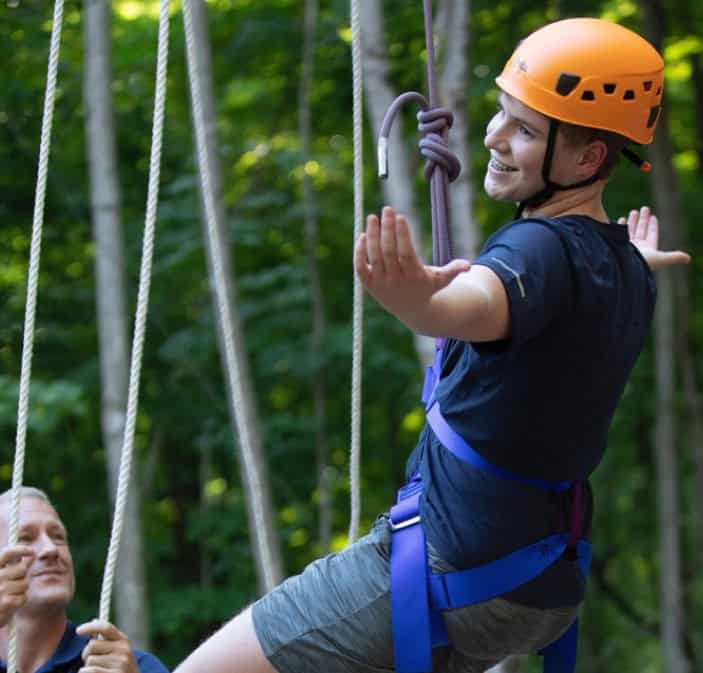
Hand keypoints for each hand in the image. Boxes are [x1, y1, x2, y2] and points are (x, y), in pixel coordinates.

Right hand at [0, 545, 34, 626]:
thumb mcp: (3, 577)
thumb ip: (14, 566)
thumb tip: (32, 555)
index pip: (8, 553)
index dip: (21, 549)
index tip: (32, 551)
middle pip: (22, 568)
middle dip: (24, 575)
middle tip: (15, 583)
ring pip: (25, 583)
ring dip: (22, 590)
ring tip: (11, 594)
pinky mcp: (5, 603)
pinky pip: (23, 597)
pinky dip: (20, 600)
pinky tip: (10, 603)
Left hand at [77, 620, 138, 672]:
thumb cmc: (119, 666)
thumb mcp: (117, 650)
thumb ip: (106, 638)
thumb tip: (94, 620)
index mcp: (123, 640)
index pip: (106, 627)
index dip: (91, 627)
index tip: (78, 630)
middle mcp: (123, 650)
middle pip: (92, 645)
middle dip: (86, 654)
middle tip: (91, 661)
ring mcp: (120, 664)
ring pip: (89, 660)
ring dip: (88, 667)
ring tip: (98, 670)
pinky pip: (88, 671)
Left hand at [354, 206, 469, 326]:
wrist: (412, 311)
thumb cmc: (427, 288)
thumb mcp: (442, 280)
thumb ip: (454, 270)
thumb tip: (469, 265)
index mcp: (414, 276)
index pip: (405, 254)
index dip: (402, 235)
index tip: (400, 216)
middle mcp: (395, 280)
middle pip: (388, 252)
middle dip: (387, 229)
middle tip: (386, 209)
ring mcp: (380, 283)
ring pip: (373, 257)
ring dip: (372, 236)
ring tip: (372, 217)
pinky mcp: (369, 285)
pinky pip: (360, 267)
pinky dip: (359, 252)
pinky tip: (362, 235)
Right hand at [619, 206, 690, 269]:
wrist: (619, 268)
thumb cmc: (640, 263)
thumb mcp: (660, 259)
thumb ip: (673, 257)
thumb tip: (688, 258)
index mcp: (647, 250)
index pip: (651, 235)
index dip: (653, 226)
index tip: (653, 216)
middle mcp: (636, 248)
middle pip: (641, 231)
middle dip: (643, 220)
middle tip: (644, 208)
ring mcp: (624, 246)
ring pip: (630, 231)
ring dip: (632, 221)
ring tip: (633, 211)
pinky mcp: (614, 244)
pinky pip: (618, 233)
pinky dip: (619, 226)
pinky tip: (620, 219)